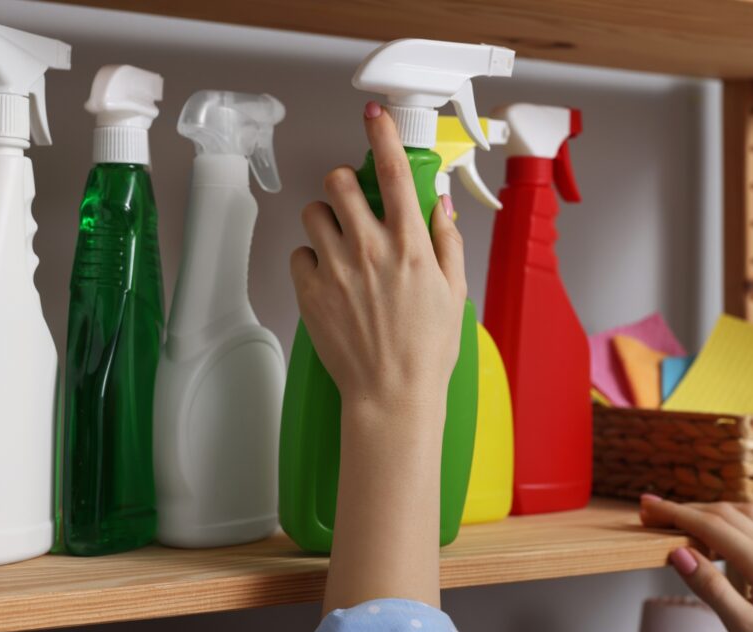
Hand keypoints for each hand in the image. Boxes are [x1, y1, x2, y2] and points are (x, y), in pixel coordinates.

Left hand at [296, 101, 465, 612]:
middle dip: (344, 184)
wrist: (392, 396)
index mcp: (410, 245)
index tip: (374, 116)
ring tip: (339, 244)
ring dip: (325, 219)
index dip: (381, 135)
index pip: (393, 172)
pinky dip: (311, 258)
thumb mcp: (454, 292)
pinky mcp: (310, 292)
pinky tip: (328, 277)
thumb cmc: (428, 351)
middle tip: (353, 204)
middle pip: (339, 182)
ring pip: (313, 213)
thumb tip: (438, 205)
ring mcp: (336, 269)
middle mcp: (370, 249)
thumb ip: (446, 242)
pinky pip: (298, 253)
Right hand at [640, 496, 752, 631]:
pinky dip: (747, 514)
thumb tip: (679, 553)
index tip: (648, 507)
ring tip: (685, 518)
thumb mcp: (742, 627)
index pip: (710, 526)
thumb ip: (710, 586)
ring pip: (747, 512)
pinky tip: (736, 520)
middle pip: (726, 513)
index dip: (675, 513)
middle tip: (654, 511)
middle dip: (686, 509)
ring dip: (713, 509)